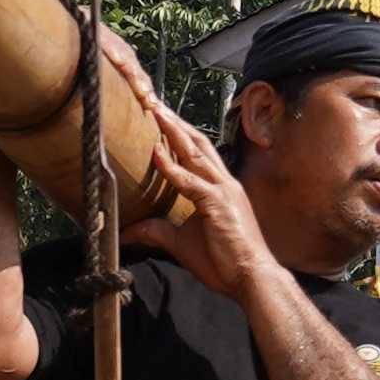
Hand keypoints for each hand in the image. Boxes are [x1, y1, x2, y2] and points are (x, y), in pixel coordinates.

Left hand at [108, 31, 277, 296]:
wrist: (251, 278)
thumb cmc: (223, 261)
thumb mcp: (181, 244)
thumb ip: (156, 232)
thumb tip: (128, 232)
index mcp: (218, 187)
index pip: (196, 152)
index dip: (177, 133)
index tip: (157, 115)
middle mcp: (222, 182)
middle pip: (196, 142)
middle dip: (174, 121)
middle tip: (151, 100)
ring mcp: (223, 191)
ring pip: (196, 152)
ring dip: (173, 130)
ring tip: (153, 111)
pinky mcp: (218, 205)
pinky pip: (191, 181)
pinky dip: (172, 167)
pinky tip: (156, 152)